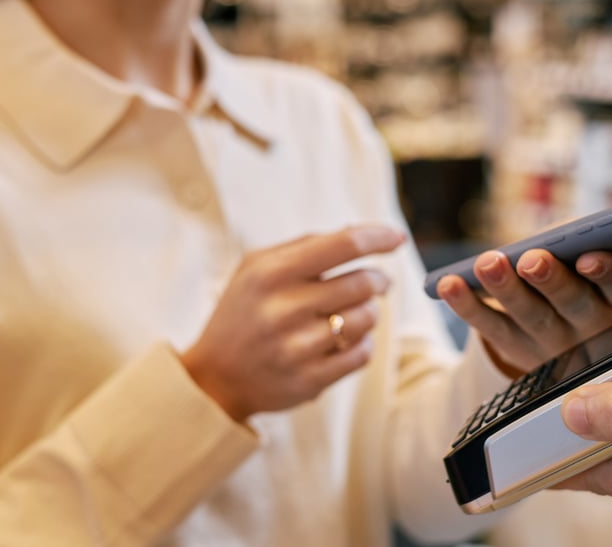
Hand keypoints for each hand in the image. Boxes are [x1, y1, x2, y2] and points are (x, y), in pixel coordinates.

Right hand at [181, 224, 404, 422]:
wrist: (213, 377)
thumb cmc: (244, 311)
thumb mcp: (256, 268)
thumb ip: (304, 245)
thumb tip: (361, 231)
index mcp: (271, 272)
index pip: (343, 244)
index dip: (378, 237)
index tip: (397, 238)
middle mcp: (283, 309)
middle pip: (362, 283)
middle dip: (379, 280)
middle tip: (379, 282)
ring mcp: (296, 347)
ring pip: (367, 319)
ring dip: (371, 312)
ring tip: (358, 311)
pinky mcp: (308, 380)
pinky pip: (361, 354)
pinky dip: (364, 343)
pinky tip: (350, 339)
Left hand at [436, 249, 611, 372]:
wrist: (582, 343)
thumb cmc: (594, 285)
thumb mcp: (604, 272)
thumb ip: (587, 244)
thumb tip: (555, 233)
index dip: (607, 272)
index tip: (587, 257)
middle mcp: (594, 328)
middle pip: (573, 305)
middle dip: (551, 280)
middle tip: (531, 259)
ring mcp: (555, 346)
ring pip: (531, 318)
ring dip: (506, 289)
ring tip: (487, 263)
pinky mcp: (519, 352)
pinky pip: (492, 330)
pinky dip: (469, 307)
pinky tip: (449, 285)